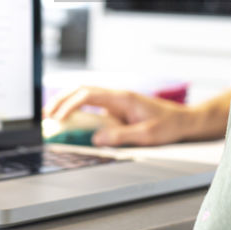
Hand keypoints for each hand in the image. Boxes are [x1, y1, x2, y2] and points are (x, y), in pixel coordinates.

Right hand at [46, 86, 203, 145]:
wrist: (184, 121)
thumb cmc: (169, 126)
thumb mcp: (147, 135)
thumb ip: (121, 136)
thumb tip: (96, 139)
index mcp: (123, 98)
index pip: (89, 95)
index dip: (70, 104)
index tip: (57, 116)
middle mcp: (118, 96)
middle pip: (82, 90)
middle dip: (62, 100)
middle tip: (46, 115)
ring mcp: (117, 101)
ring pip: (86, 96)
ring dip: (68, 103)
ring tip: (52, 116)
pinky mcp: (118, 109)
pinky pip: (94, 105)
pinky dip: (79, 110)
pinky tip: (71, 119)